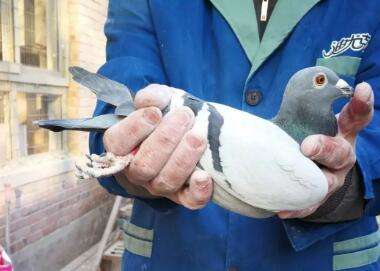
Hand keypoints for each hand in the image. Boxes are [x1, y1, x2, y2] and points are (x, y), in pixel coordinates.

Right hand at [103, 84, 212, 208]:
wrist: (182, 135)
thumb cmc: (165, 117)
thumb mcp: (158, 101)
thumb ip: (152, 96)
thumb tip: (152, 100)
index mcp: (121, 147)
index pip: (118, 142)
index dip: (135, 128)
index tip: (155, 112)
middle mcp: (136, 171)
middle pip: (144, 165)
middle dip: (165, 140)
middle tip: (185, 116)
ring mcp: (158, 186)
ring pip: (165, 182)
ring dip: (183, 159)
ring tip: (198, 136)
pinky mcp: (182, 195)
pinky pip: (188, 201)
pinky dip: (198, 191)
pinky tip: (204, 176)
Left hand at [279, 82, 373, 218]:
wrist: (314, 166)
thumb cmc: (307, 135)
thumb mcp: (311, 122)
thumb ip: (303, 109)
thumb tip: (288, 90)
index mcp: (343, 133)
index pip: (355, 118)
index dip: (361, 105)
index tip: (362, 89)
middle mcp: (342, 155)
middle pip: (340, 153)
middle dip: (325, 149)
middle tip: (308, 146)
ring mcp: (333, 177)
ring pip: (327, 182)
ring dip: (312, 183)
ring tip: (296, 186)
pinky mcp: (319, 195)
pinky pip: (309, 203)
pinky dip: (297, 207)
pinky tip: (282, 210)